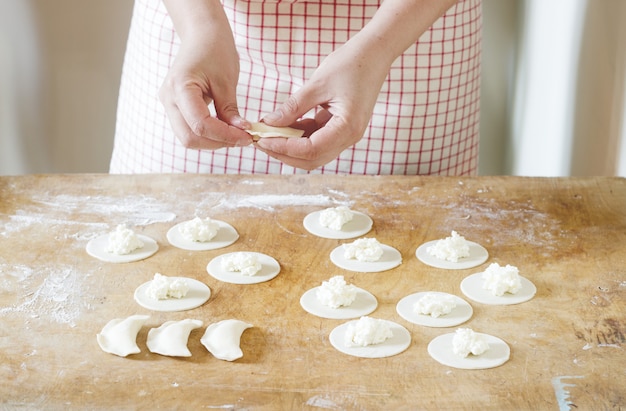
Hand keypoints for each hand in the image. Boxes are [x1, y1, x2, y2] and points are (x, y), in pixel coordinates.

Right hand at [158, 21, 251, 149]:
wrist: (201, 35)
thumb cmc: (214, 50)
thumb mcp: (226, 81)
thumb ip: (230, 110)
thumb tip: (241, 133)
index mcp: (180, 88)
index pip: (200, 125)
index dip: (225, 135)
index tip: (247, 136)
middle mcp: (169, 99)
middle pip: (189, 138)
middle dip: (217, 143)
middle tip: (242, 139)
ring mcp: (169, 105)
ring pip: (188, 138)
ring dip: (213, 141)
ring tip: (236, 134)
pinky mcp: (176, 108)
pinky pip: (189, 130)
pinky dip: (208, 135)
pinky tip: (225, 129)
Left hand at [255, 41, 389, 169]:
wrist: (374, 54)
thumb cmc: (350, 64)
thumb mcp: (317, 84)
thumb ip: (293, 107)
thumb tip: (270, 123)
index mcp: (348, 127)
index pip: (311, 150)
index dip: (284, 148)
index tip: (262, 140)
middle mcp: (349, 137)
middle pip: (312, 159)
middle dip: (284, 153)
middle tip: (260, 141)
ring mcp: (346, 134)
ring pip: (313, 153)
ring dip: (290, 147)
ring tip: (268, 134)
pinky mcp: (341, 128)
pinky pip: (317, 140)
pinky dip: (299, 136)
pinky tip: (283, 126)